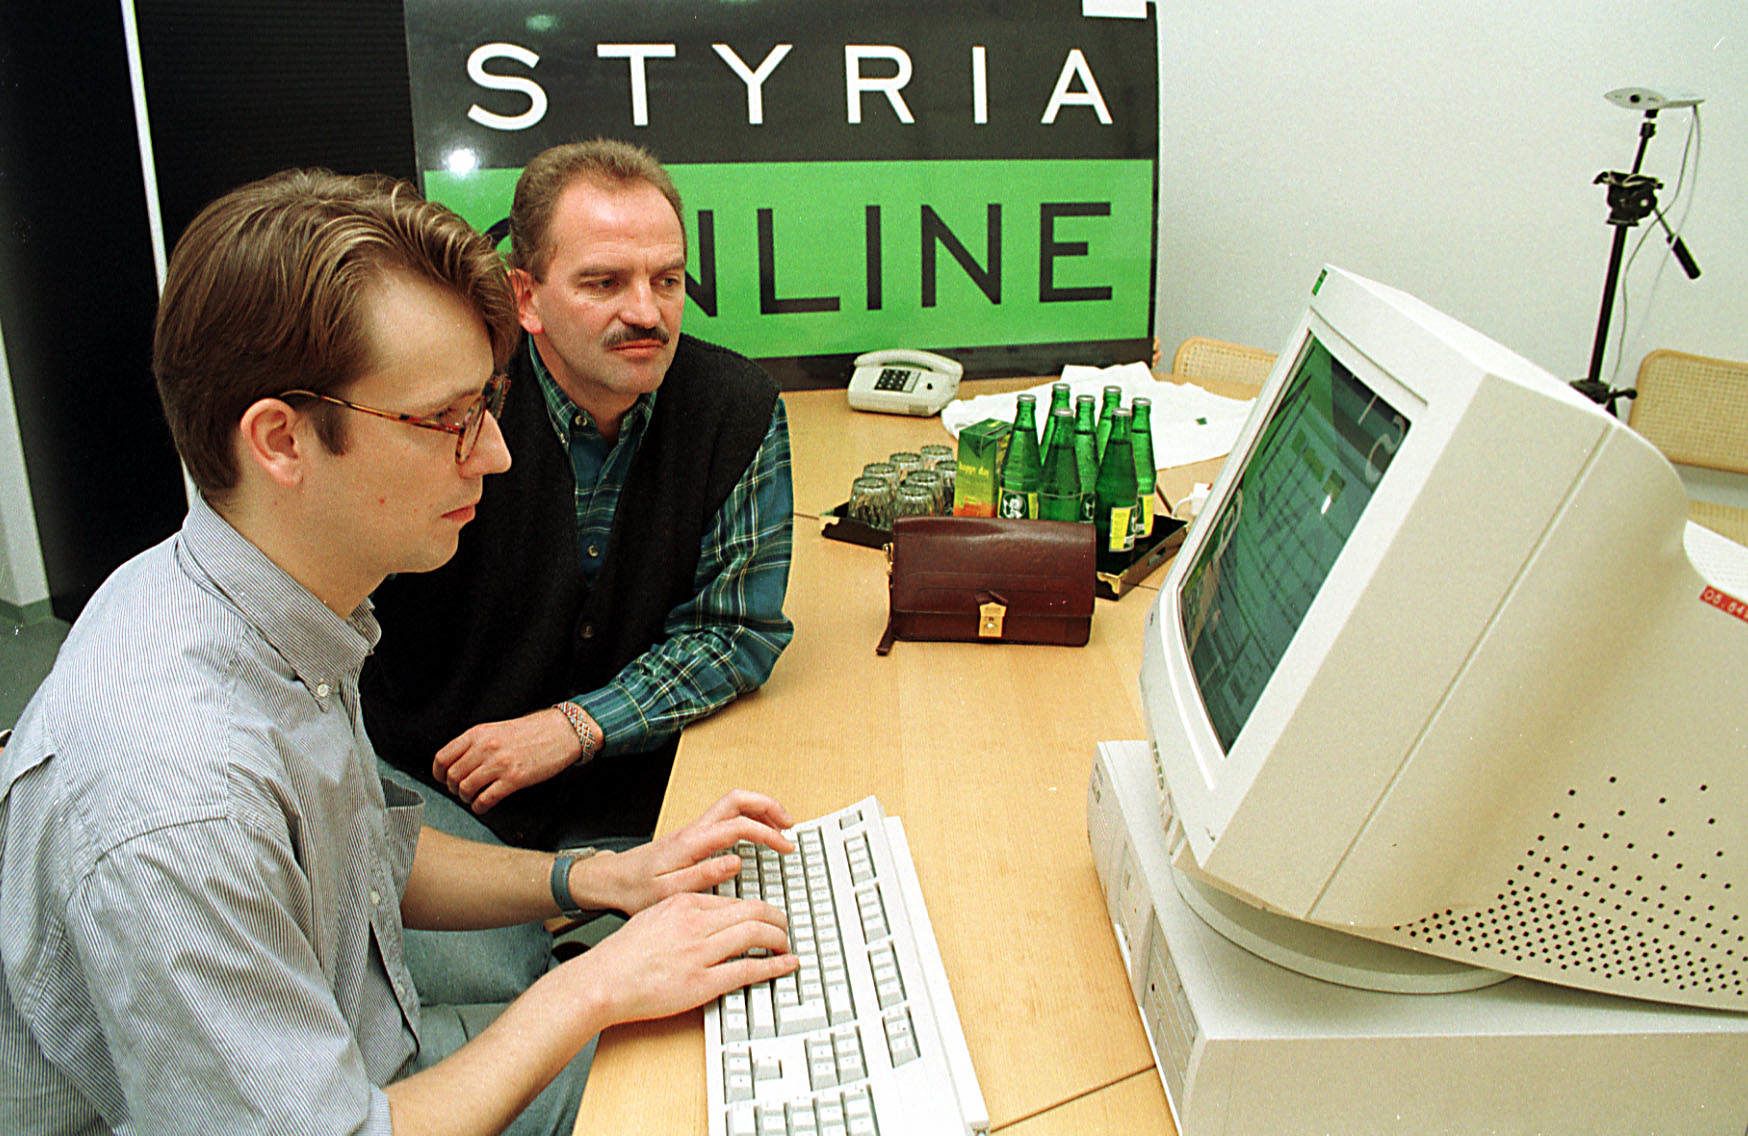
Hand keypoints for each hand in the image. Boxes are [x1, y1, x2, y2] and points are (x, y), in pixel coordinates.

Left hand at [433, 708, 583, 814]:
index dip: (438, 774)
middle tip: (461, 791)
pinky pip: (486, 799)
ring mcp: (499, 764)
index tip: (443, 780)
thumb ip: (476, 743)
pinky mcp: (514, 779)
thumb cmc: (532, 731)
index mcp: (478, 733)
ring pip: (465, 789)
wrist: (561, 731)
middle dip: (453, 788)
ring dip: (466, 798)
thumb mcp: (497, 729)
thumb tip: (458, 764)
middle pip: (452, 776)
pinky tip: (484, 805)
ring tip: (474, 798)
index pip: (443, 757)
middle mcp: (485, 747)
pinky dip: (480, 807)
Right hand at [569, 891, 797, 1025]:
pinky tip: (785, 965)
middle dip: (778, 919)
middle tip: (786, 927)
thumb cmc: (624, 954)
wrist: (603, 980)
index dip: (759, 909)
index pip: (736, 900)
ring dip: (779, 939)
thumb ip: (685, 913)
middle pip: (754, 911)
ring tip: (786, 946)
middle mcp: (696, 923)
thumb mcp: (655, 917)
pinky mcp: (702, 982)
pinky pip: (747, 969)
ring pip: (756, 934)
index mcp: (685, 903)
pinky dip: (773, 966)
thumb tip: (713, 917)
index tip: (767, 916)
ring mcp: (700, 953)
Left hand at [575, 789, 794, 915]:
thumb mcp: (667, 892)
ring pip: (733, 805)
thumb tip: (736, 861)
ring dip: (760, 811)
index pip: (738, 825)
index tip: (785, 846)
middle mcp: (694, 830)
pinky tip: (755, 836)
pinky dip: (748, 819)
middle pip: (738, 800)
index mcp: (692, 842)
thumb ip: (703, 876)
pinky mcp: (693, 837)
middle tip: (790, 824)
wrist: (609, 881)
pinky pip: (726, 817)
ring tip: (781, 828)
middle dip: (768, 806)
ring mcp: (694, 830)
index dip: (767, 832)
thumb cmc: (634, 890)